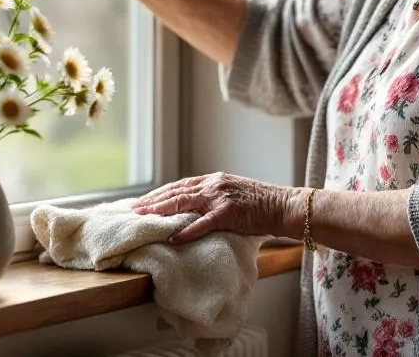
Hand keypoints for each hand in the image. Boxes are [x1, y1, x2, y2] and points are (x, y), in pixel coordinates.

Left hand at [132, 172, 301, 244]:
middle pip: (176, 191)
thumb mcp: (233, 194)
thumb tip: (193, 211)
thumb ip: (214, 199)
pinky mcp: (229, 213)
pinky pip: (203, 223)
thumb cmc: (261, 205)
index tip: (143, 201)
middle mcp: (214, 184)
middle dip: (153, 200)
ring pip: (184, 202)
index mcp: (215, 180)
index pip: (180, 185)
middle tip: (134, 209)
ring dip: (162, 210)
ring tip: (144, 218)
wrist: (284, 206)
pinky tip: (173, 237)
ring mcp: (221, 197)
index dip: (160, 193)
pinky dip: (187, 230)